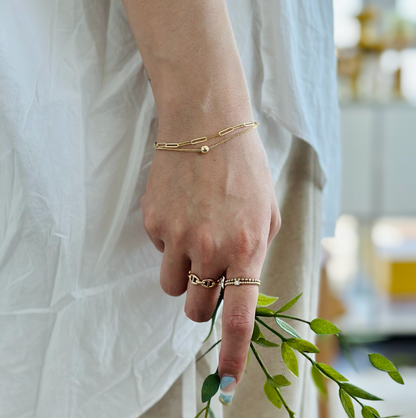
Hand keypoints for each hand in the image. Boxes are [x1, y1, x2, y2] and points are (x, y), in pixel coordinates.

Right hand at [141, 124, 280, 401]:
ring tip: (193, 237)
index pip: (239, 315)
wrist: (207, 125)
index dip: (233, 352)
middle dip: (202, 301)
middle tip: (207, 275)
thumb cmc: (244, 167)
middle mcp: (211, 249)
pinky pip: (160, 250)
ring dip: (183, 273)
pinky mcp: (154, 223)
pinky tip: (183, 210)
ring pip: (173, 286)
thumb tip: (241, 283)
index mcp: (247, 248)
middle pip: (195, 309)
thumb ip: (257, 252)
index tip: (227, 378)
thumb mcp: (267, 212)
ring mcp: (178, 237)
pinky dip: (171, 240)